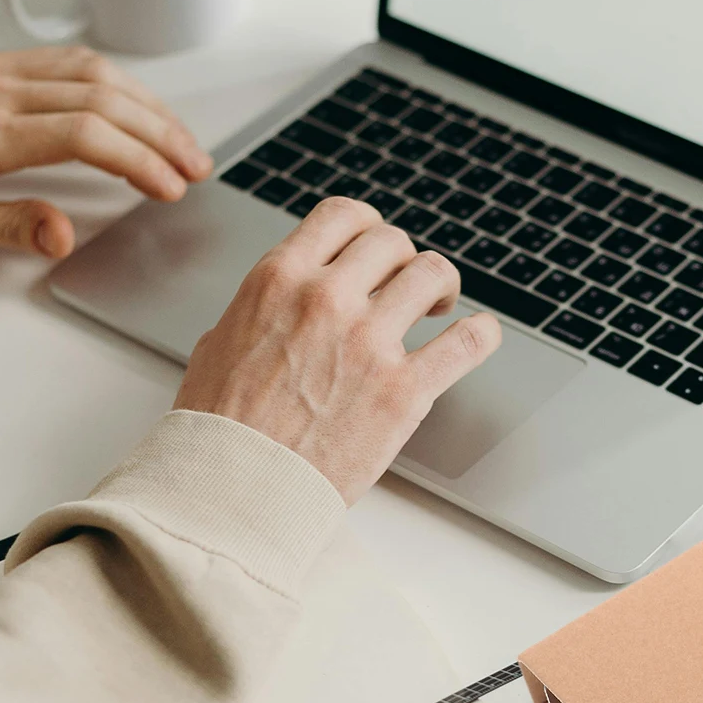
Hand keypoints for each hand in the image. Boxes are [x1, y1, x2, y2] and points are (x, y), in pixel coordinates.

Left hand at [0, 46, 211, 258]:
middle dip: (161, 133)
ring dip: (148, 105)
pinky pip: (70, 61)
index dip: (139, 161)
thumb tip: (64, 234)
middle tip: (196, 167)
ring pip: (94, 72)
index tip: (170, 189)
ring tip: (182, 140)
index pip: (85, 134)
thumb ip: (8, 227)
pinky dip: (118, 83)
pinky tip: (139, 107)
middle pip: (103, 98)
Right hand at [173, 198, 501, 502]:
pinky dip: (481, 333)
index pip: (343, 216)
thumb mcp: (222, 340)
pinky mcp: (403, 392)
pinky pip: (467, 342)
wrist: (235, 486)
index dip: (369, 228)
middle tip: (406, 286)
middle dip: (404, 261)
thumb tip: (286, 302)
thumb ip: (265, 308)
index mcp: (280, 279)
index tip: (378, 249)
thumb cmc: (220, 426)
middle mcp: (328, 299)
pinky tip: (480, 334)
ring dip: (441, 286)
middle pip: (394, 242)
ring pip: (433, 275)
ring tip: (439, 307)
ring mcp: (369, 343)